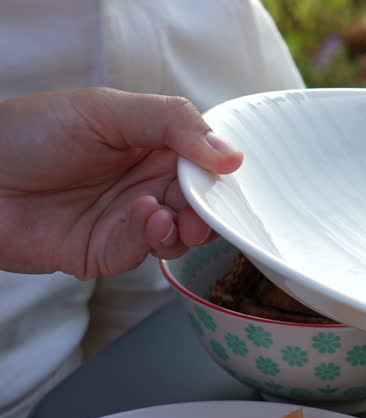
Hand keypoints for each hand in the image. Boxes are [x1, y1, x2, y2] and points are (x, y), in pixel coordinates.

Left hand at [0, 87, 242, 278]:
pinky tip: (140, 218)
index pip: (203, 163)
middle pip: (197, 204)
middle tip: (203, 210)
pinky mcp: (105, 252)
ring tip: (164, 214)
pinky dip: (147, 239)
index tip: (228, 176)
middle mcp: (143, 183)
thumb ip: (172, 123)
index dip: (218, 172)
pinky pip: (141, 253)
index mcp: (151, 145)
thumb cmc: (29, 132)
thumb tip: (230, 154)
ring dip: (181, 228)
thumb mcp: (107, 110)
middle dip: (206, 210)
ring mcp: (125, 220)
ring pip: (177, 235)